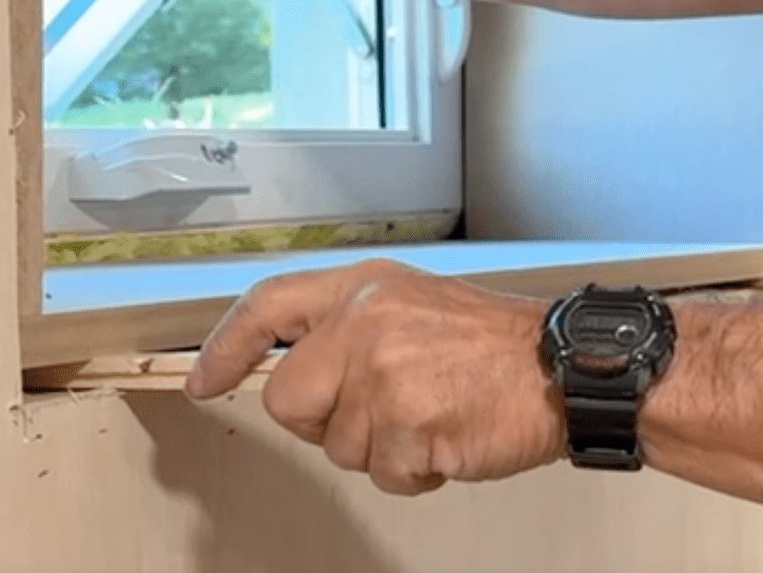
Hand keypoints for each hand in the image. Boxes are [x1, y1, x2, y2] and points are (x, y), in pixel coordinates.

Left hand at [186, 258, 566, 494]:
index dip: (226, 345)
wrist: (558, 367)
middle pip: (287, 400)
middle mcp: (364, 323)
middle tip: (376, 413)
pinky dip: (414, 472)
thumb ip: (346, 326)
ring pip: (335, 446)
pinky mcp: (409, 423)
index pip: (268, 305)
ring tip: (428, 415)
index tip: (204, 378)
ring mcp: (384, 374)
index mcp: (361, 288)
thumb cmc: (489, 341)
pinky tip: (446, 436)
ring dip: (379, 448)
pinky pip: (383, 474)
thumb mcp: (408, 303)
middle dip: (322, 422)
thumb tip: (293, 372)